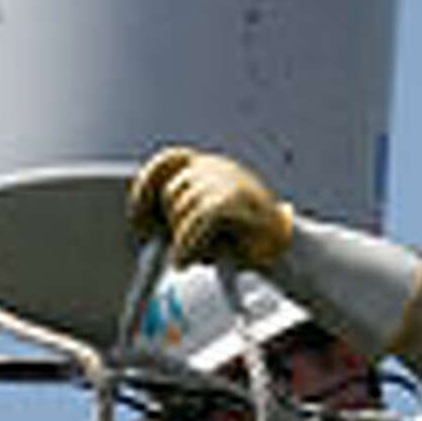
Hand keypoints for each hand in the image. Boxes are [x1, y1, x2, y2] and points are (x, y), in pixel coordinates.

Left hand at [128, 147, 292, 270]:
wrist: (284, 250)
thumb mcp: (200, 224)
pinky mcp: (234, 199)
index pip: (168, 161)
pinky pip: (198, 219)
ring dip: (181, 238)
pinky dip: (188, 244)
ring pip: (182, 205)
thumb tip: (144, 224)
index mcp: (208, 168)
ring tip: (194, 256)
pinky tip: (187, 260)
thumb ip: (174, 217)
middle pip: (171, 190)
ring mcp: (227, 180)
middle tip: (179, 249)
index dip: (146, 185)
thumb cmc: (240, 240)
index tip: (138, 216)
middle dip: (169, 224)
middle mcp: (217, 168)